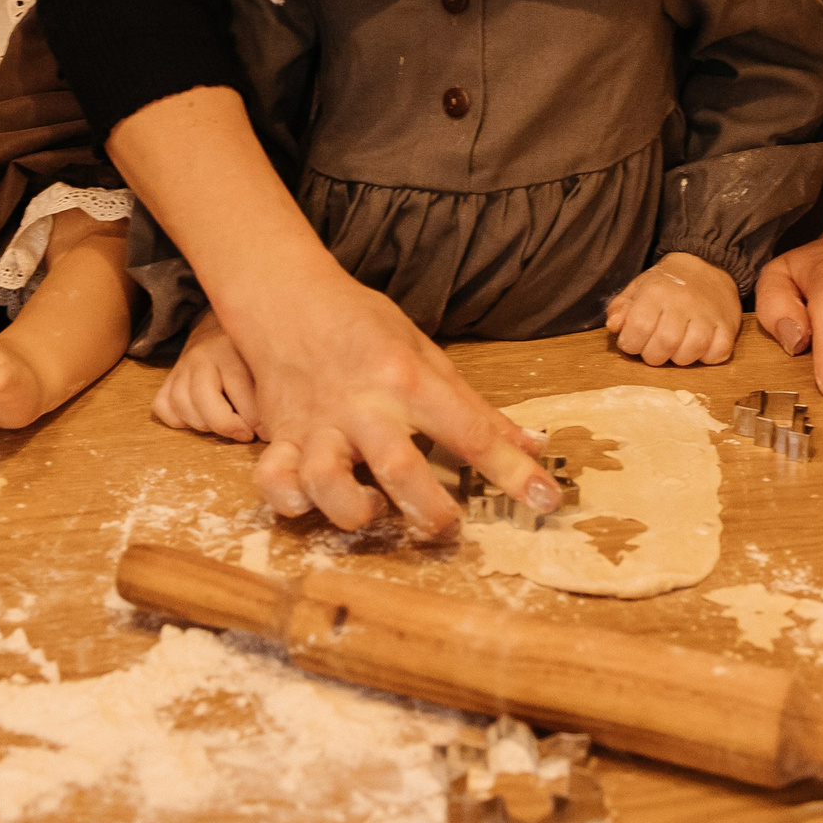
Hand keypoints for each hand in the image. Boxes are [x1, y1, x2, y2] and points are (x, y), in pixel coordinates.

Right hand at [101, 86, 549, 536]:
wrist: (285, 297)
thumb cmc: (363, 325)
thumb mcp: (425, 353)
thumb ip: (475, 408)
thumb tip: (531, 445)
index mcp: (407, 379)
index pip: (471, 431)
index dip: (513, 471)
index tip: (547, 500)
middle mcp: (363, 405)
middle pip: (400, 468)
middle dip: (431, 510)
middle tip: (448, 525)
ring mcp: (318, 424)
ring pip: (327, 482)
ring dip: (354, 510)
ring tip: (374, 508)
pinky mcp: (281, 436)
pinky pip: (275, 480)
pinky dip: (289, 500)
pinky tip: (309, 503)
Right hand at [152, 311, 261, 440]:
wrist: (224, 325)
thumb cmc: (252, 351)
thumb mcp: (265, 360)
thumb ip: (271, 386)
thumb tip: (277, 426)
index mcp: (230, 348)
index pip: (238, 386)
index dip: (254, 418)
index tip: (268, 432)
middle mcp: (202, 356)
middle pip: (202, 396)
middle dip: (226, 424)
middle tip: (245, 435)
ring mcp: (182, 367)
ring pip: (180, 403)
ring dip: (203, 425)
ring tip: (226, 428)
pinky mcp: (169, 378)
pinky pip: (163, 405)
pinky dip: (178, 420)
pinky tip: (201, 421)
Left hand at [604, 253, 742, 365]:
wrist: (707, 266)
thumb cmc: (667, 284)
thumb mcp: (638, 289)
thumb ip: (621, 308)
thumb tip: (615, 326)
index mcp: (656, 292)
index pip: (639, 326)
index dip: (630, 343)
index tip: (632, 342)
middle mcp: (683, 302)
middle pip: (665, 343)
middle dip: (653, 356)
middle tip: (653, 349)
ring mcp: (708, 315)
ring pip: (691, 351)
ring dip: (679, 358)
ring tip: (675, 348)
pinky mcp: (728, 325)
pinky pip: (718, 353)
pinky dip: (707, 358)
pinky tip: (699, 349)